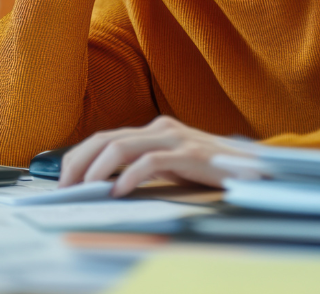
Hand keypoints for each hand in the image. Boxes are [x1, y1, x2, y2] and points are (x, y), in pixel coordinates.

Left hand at [59, 116, 254, 196]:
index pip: (106, 137)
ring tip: (85, 188)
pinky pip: (150, 162)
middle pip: (106, 138)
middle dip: (79, 162)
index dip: (80, 156)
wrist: (255, 168)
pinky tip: (119, 191)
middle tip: (64, 186)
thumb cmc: (213, 170)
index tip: (64, 179)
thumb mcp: (174, 164)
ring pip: (122, 146)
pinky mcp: (190, 154)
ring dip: (97, 169)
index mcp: (155, 129)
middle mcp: (162, 128)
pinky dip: (129, 177)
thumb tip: (107, 183)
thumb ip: (146, 165)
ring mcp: (176, 139)